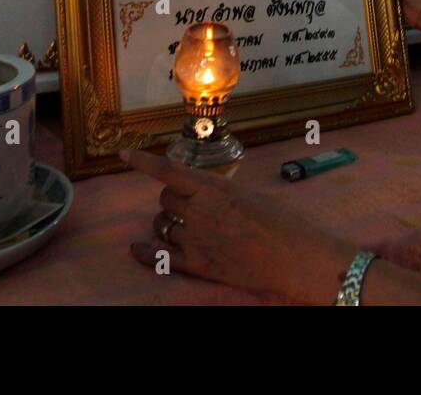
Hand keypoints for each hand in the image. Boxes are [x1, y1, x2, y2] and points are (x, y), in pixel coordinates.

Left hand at [123, 149, 358, 303]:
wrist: (297, 258)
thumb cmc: (285, 222)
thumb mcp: (252, 195)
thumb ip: (224, 194)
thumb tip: (211, 196)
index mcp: (215, 187)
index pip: (168, 170)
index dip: (142, 161)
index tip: (123, 154)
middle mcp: (200, 211)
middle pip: (165, 199)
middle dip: (170, 198)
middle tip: (185, 203)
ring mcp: (197, 239)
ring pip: (162, 225)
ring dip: (165, 222)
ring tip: (178, 225)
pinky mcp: (199, 265)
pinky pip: (161, 258)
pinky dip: (146, 252)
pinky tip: (137, 248)